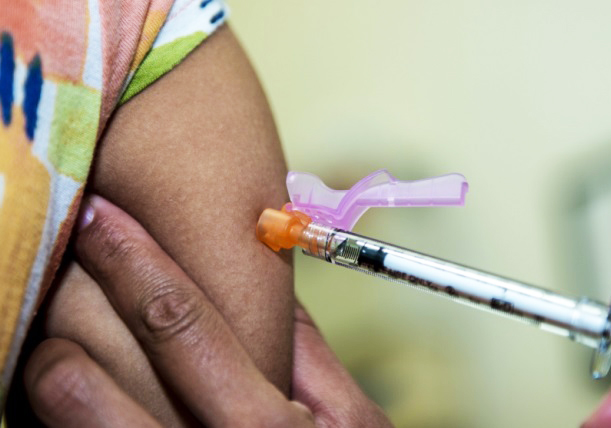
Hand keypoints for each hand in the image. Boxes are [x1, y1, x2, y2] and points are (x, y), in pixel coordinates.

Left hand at [23, 196, 391, 427]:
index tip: (103, 218)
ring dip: (46, 370)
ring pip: (59, 421)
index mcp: (265, 427)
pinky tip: (70, 392)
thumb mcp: (350, 426)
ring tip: (54, 339)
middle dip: (63, 306)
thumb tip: (265, 282)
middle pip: (87, 378)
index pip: (180, 324)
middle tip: (59, 252)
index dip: (134, 263)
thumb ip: (307, 352)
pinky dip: (61, 418)